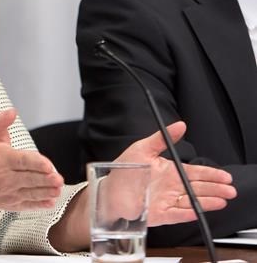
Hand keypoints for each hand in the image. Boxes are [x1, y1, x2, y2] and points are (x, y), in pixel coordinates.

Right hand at [0, 108, 63, 211]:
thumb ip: (0, 121)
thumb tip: (11, 112)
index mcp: (3, 159)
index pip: (22, 161)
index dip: (36, 163)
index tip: (48, 165)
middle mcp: (6, 177)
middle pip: (29, 178)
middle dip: (45, 179)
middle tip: (58, 178)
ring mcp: (10, 192)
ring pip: (31, 193)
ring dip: (46, 192)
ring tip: (58, 189)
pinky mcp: (14, 204)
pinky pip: (28, 205)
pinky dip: (40, 205)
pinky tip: (51, 202)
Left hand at [114, 121, 235, 225]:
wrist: (109, 189)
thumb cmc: (125, 169)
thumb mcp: (143, 148)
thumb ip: (162, 138)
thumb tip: (180, 125)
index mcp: (170, 171)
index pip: (195, 172)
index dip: (211, 174)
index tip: (224, 176)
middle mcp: (171, 187)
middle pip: (198, 187)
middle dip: (215, 188)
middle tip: (229, 189)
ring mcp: (167, 201)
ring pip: (191, 201)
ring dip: (206, 201)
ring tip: (222, 200)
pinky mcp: (160, 214)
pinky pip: (177, 214)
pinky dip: (187, 213)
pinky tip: (197, 211)